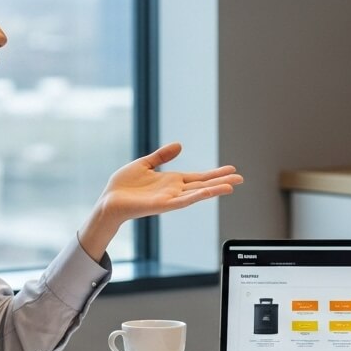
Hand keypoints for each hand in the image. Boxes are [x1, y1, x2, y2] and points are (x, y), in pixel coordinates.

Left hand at [79, 142, 242, 259]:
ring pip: (198, 194)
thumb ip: (162, 156)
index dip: (215, 173)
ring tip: (232, 185)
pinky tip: (209, 192)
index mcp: (172, 181)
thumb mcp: (145, 164)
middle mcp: (175, 191)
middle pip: (204, 185)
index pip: (199, 177)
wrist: (109, 200)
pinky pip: (183, 201)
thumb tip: (179, 145)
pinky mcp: (163, 205)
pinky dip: (197, 196)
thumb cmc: (123, 186)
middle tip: (241, 178)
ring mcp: (170, 199)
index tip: (231, 170)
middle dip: (222, 182)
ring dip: (215, 190)